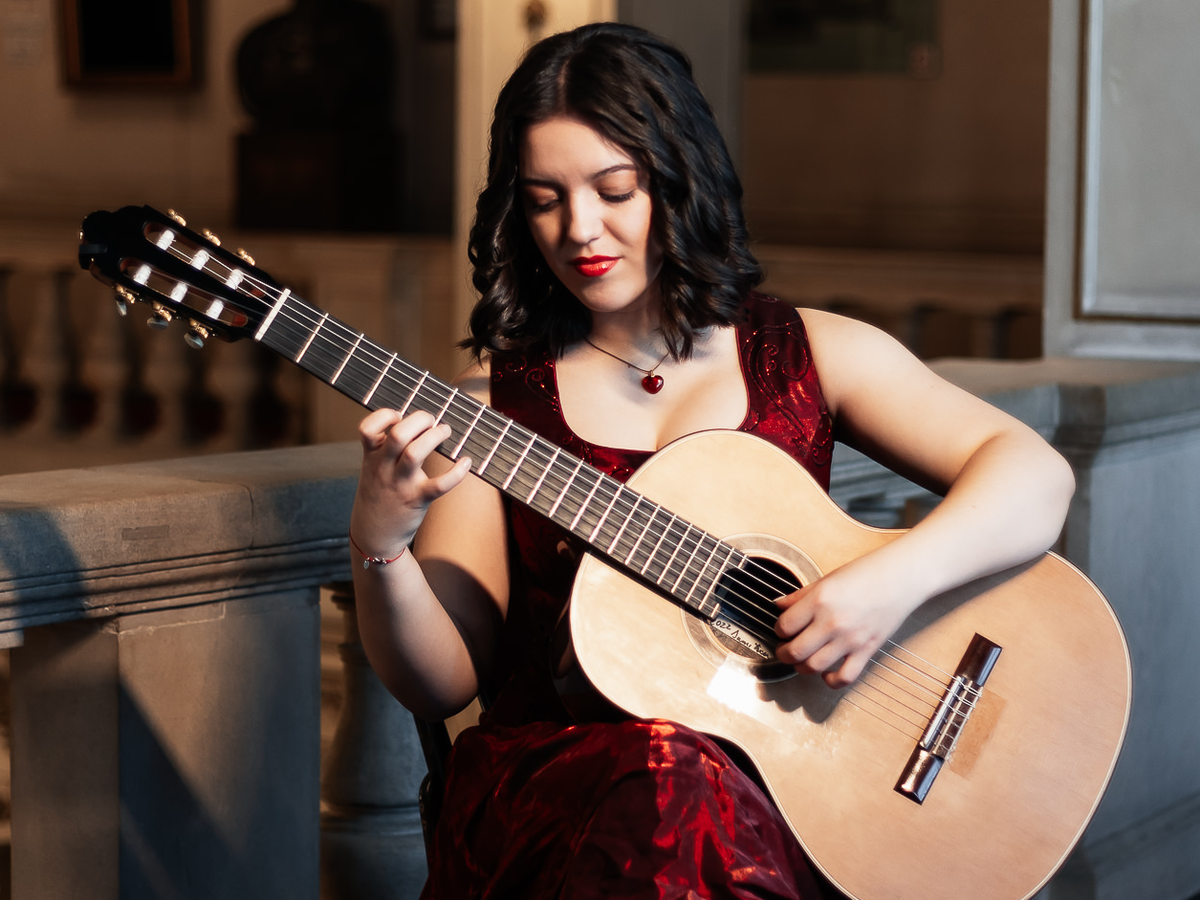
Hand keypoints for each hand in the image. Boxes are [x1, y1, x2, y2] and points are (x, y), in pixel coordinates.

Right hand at [349, 408, 471, 559]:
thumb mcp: (372, 469)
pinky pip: (440, 484)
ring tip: (445, 431)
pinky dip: (457, 472)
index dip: (384, 416)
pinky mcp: (418, 500)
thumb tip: (414, 422)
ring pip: (415, 453)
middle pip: (398, 435)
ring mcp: (401, 484)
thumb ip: (385, 447)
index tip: (399, 416)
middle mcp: (384, 468)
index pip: (367, 428)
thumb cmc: (379, 495)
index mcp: (371, 457)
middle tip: (432, 421)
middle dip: (419, 420)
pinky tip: (466, 462)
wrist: (373, 536)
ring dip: (434, 437)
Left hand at [773, 555, 918, 688]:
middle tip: (784, 649)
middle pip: (795, 652)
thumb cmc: (866, 573)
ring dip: (802, 667)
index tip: (782, 629)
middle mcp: (832, 623)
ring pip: (814, 667)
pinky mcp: (866, 651)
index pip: (784, 626)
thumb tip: (779, 605)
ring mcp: (850, 640)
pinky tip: (826, 673)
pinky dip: (831, 681)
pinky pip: (844, 677)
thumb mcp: (827, 579)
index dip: (778, 629)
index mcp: (819, 601)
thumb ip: (800, 596)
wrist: (901, 578)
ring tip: (802, 660)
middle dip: (783, 654)